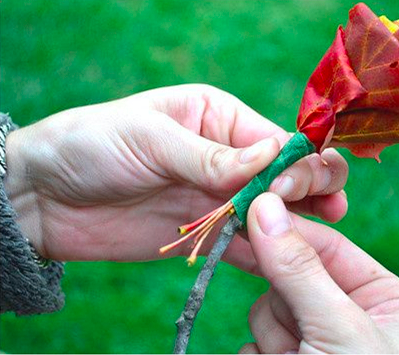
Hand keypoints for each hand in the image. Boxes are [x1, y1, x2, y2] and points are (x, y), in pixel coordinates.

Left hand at [4, 84, 347, 265]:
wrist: (47, 196)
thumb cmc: (93, 145)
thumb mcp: (150, 137)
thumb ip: (212, 154)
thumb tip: (274, 154)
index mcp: (218, 117)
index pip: (277, 137)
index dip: (298, 161)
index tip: (297, 187)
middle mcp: (227, 154)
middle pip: (287, 171)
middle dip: (310, 185)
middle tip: (323, 209)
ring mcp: (218, 195)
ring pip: (276, 208)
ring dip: (301, 220)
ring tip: (321, 236)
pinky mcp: (206, 231)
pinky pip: (247, 241)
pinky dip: (270, 249)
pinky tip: (291, 259)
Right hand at [241, 193, 398, 352]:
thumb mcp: (340, 327)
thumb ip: (300, 269)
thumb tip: (264, 205)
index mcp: (384, 301)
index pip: (330, 245)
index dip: (291, 228)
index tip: (253, 207)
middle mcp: (349, 316)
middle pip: (292, 274)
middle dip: (284, 298)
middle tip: (290, 315)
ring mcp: (314, 339)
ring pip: (267, 307)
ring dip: (272, 334)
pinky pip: (254, 338)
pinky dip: (259, 352)